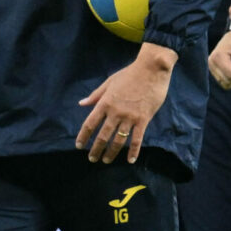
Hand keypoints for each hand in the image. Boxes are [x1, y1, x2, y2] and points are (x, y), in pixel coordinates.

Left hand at [77, 44, 175, 163]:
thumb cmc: (130, 74)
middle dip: (96, 149)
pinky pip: (137, 139)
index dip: (83, 136)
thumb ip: (96, 95)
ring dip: (111, 153)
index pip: (90, 123)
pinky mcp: (143, 120)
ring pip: (118, 140)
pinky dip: (133, 151)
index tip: (79, 146)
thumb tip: (82, 103)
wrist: (151, 70)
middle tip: (92, 159)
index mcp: (105, 103)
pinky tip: (130, 160)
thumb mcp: (109, 82)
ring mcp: (129, 117)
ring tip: (106, 161)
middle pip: (102, 136)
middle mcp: (115, 112)